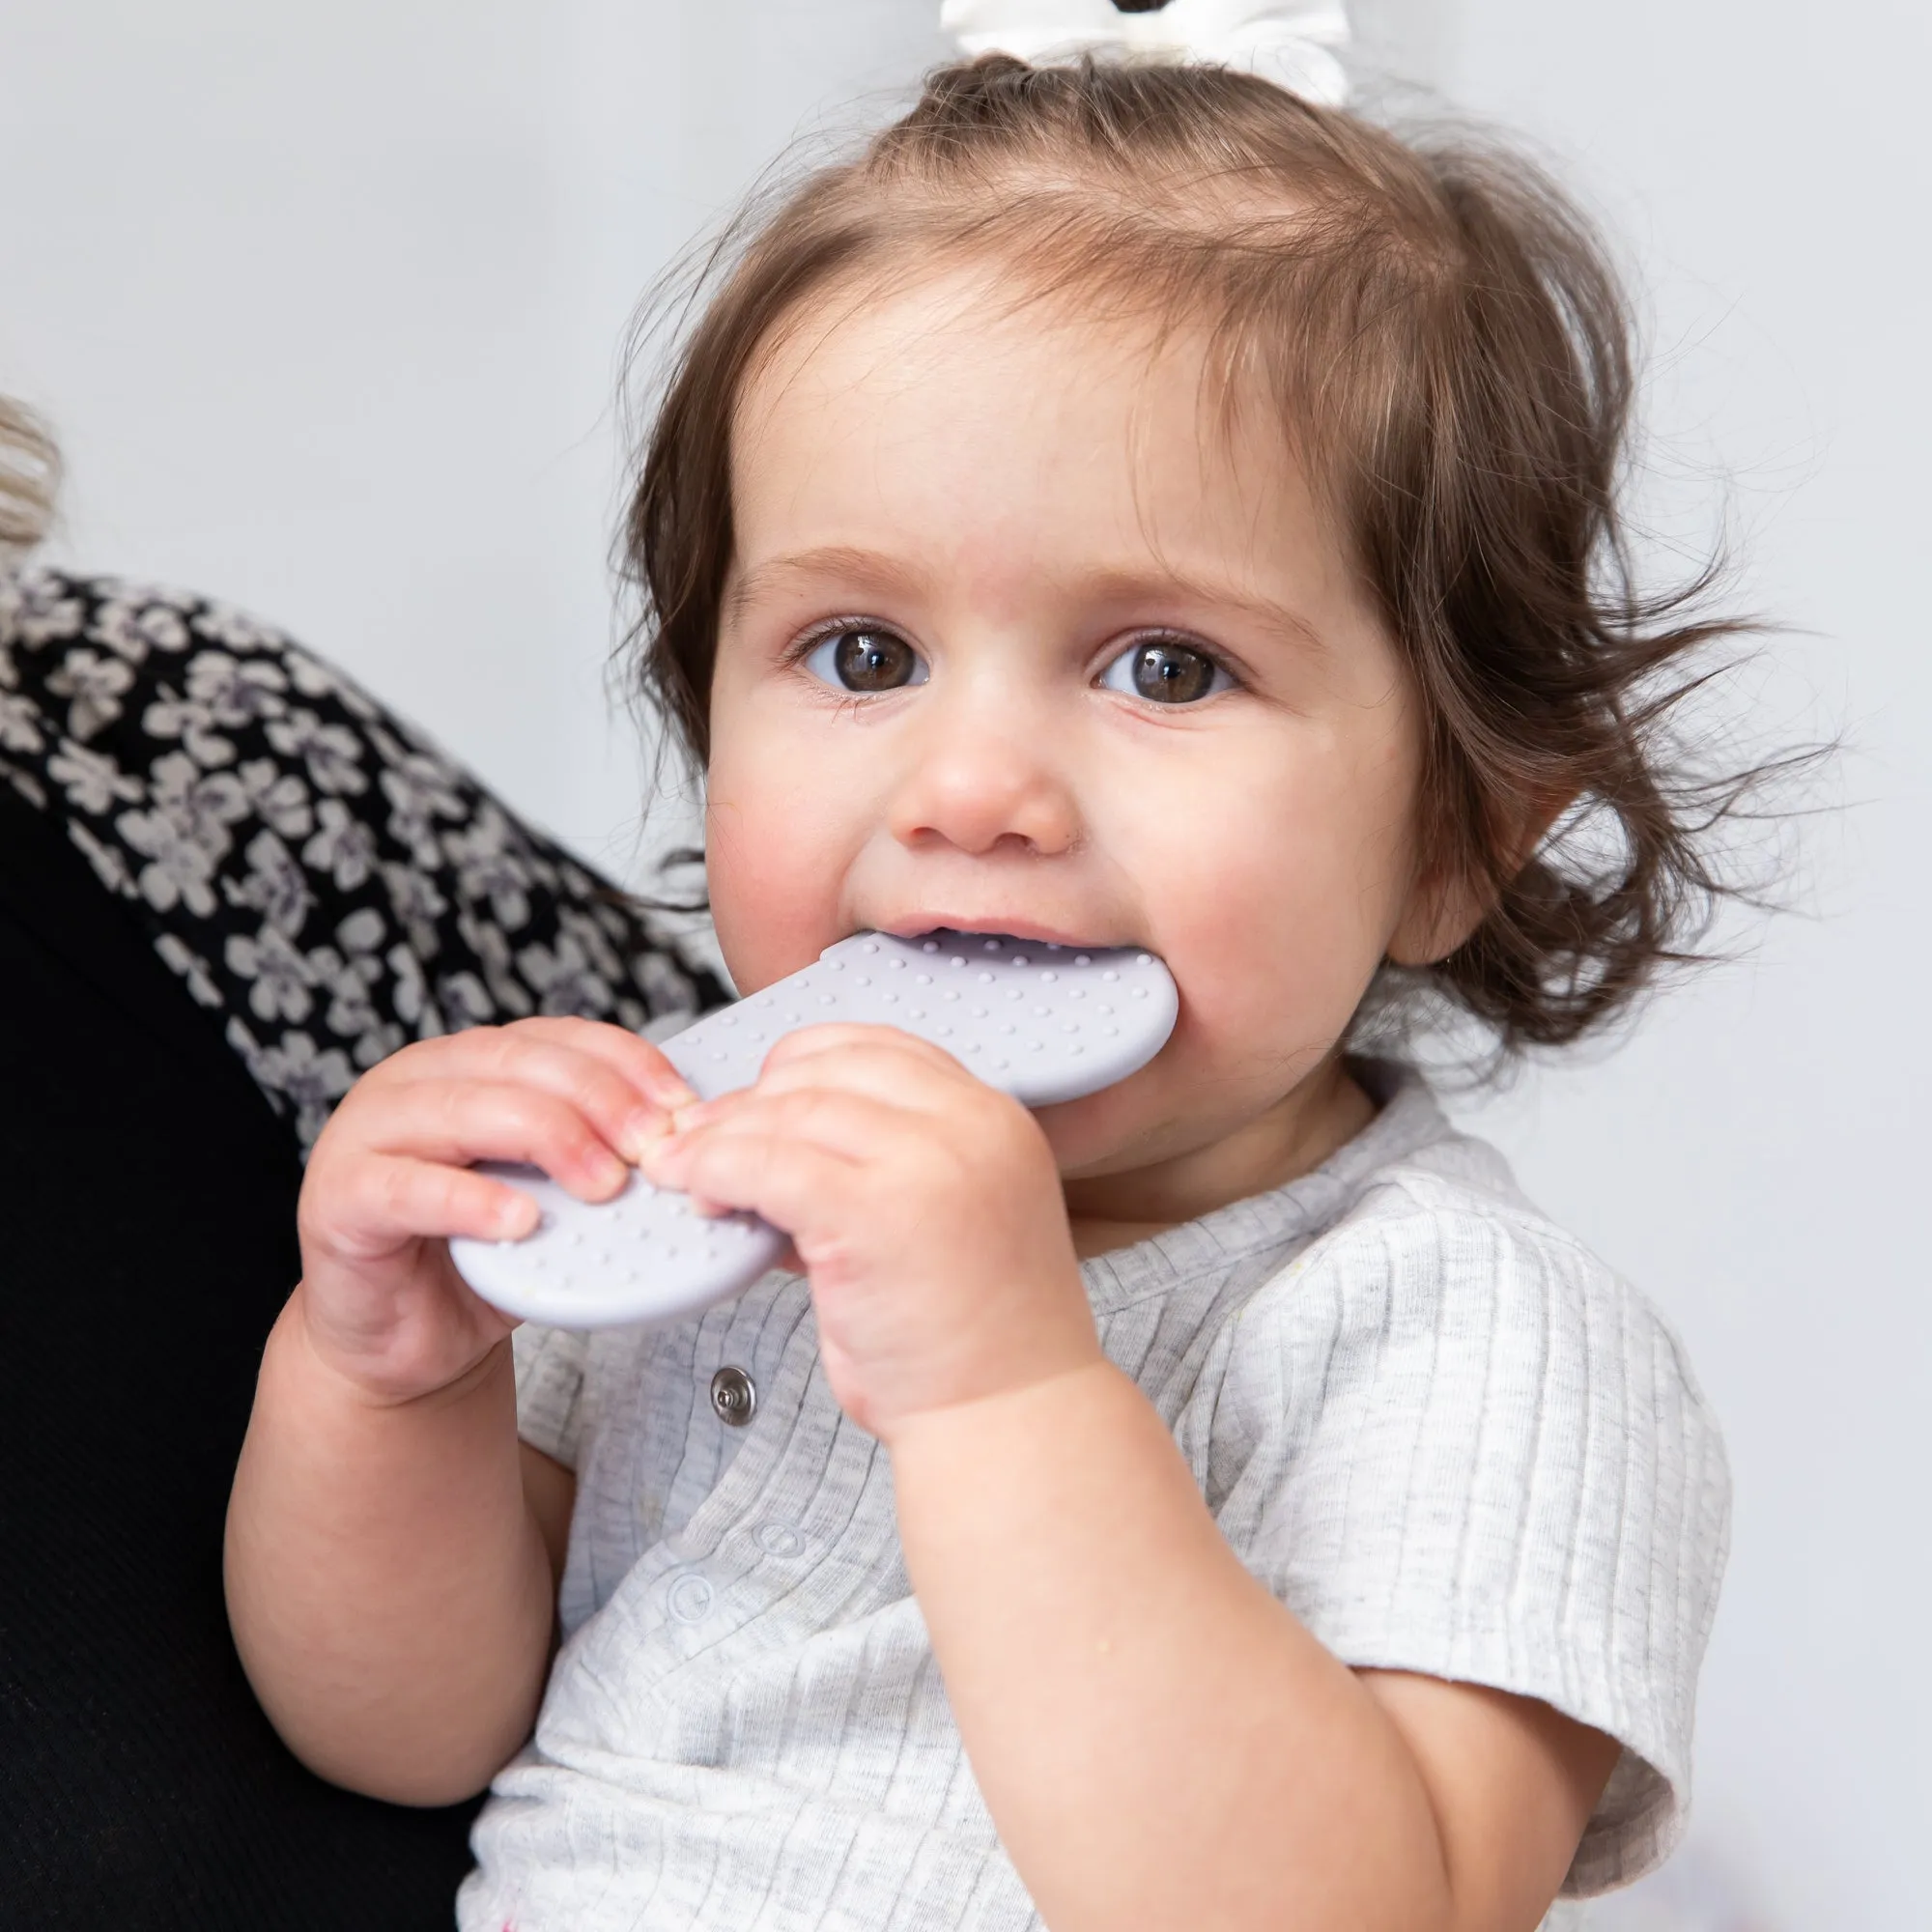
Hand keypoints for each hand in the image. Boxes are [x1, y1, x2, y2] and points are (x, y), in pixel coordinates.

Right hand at [297, 1017, 694, 1402]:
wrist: (406, 1342)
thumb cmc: (483, 1257)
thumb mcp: (555, 1196)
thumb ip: (598, 1159)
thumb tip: (690, 1146)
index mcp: (472, 1064)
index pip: (559, 1038)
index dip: (626, 1063)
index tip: (682, 1106)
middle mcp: (417, 1080)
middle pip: (517, 1064)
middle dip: (598, 1099)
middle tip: (653, 1147)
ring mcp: (368, 1132)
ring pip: (464, 1109)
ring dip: (547, 1138)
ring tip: (604, 1184)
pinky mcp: (338, 1196)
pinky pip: (407, 1187)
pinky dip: (470, 1201)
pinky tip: (521, 1220)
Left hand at [640, 1025, 1100, 1437]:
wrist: (1011, 1420)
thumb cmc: (973, 1342)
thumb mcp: (942, 1219)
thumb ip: (880, 1172)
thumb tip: (774, 1153)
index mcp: (994, 1118)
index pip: (881, 1047)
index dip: (804, 1064)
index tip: (759, 1097)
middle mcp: (970, 1124)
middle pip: (828, 1068)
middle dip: (752, 1098)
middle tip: (702, 1137)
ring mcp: (927, 1162)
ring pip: (791, 1111)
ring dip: (722, 1137)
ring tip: (687, 1172)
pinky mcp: (873, 1211)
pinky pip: (768, 1166)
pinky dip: (717, 1172)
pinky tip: (699, 1197)